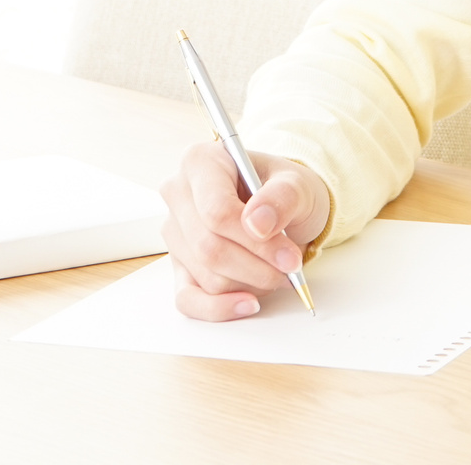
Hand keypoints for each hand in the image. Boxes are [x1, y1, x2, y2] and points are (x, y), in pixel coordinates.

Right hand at [158, 141, 331, 321]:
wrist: (281, 207)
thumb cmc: (283, 191)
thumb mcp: (296, 184)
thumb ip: (282, 197)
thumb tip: (257, 222)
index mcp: (200, 162)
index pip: (216, 212)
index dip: (254, 241)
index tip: (289, 257)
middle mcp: (178, 194)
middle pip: (210, 248)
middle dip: (257, 267)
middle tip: (291, 270)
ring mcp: (175, 233)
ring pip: (207, 276)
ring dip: (250, 283)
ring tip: (277, 271)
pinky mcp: (179, 265)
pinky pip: (188, 299)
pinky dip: (219, 309)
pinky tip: (248, 304)